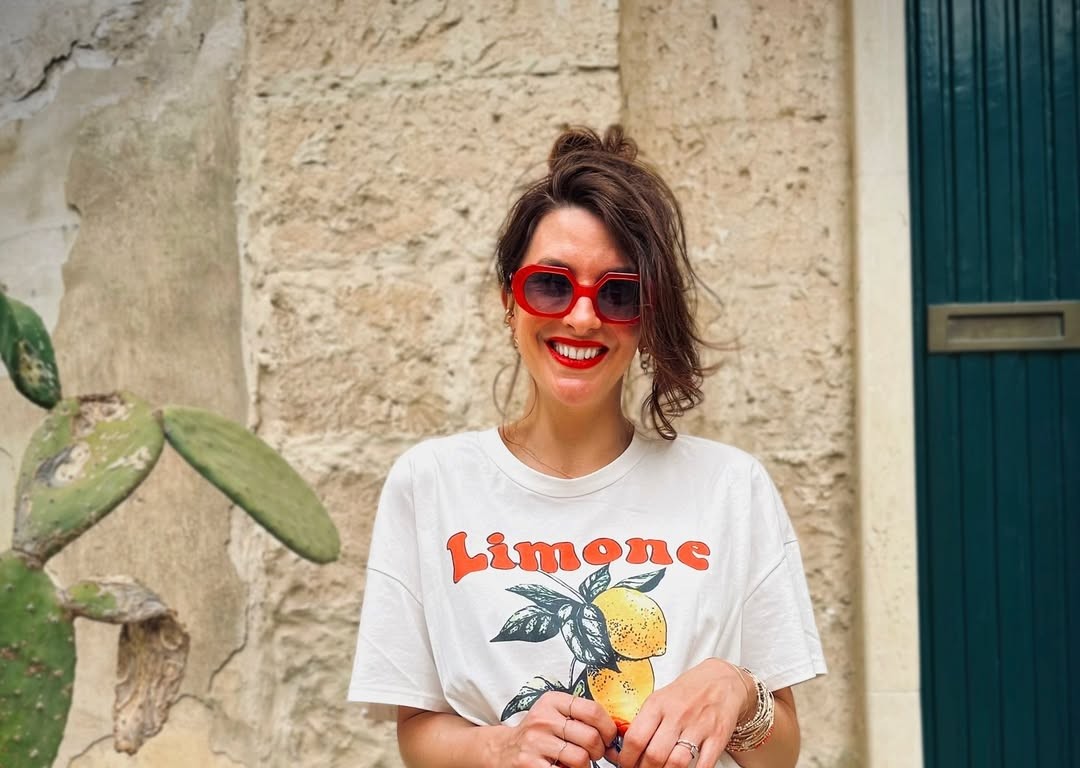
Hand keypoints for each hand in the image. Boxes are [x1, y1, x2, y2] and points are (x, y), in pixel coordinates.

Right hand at [499, 691, 617, 767]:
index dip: (608, 728)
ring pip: (581, 758)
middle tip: (594, 754)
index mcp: (552, 701)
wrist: (503, 750)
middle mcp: (543, 719)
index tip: (610, 738)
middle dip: (599, 751)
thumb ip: (579, 716)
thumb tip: (616, 733)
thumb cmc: (538, 733)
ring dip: (585, 766)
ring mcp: (535, 743)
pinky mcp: (530, 764)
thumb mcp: (554, 714)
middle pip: (590, 737)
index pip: (593, 710)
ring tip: (577, 763)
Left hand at [609, 659, 749, 767]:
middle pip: (654, 755)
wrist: (721, 679)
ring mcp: (699, 726)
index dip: (627, 759)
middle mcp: (677, 715)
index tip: (625, 765)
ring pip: (677, 763)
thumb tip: (625, 747)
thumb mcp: (660, 698)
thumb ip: (645, 721)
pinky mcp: (718, 736)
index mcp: (658, 704)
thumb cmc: (687, 691)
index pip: (635, 738)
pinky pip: (704, 764)